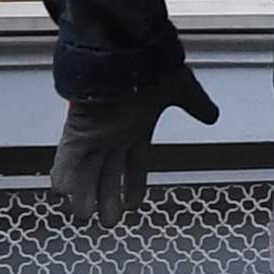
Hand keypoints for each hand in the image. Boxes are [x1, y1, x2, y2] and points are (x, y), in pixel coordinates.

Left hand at [52, 63, 216, 228]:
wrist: (131, 48)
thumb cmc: (155, 66)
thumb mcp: (181, 89)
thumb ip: (195, 105)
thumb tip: (213, 116)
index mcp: (137, 130)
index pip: (134, 165)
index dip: (133, 186)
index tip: (134, 206)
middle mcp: (114, 135)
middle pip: (109, 174)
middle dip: (108, 199)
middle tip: (108, 224)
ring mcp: (96, 133)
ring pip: (89, 171)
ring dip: (85, 194)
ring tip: (83, 217)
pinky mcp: (79, 128)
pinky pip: (68, 156)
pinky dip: (64, 173)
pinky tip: (61, 191)